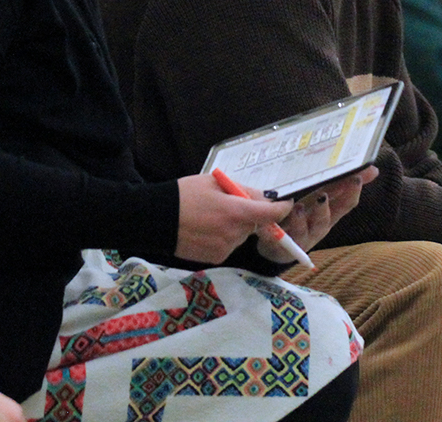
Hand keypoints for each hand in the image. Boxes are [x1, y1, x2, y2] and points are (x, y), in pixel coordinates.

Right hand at [176, 174, 292, 263]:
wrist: (155, 220)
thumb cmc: (184, 195)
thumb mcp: (213, 183)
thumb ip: (242, 190)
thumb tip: (264, 198)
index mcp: (234, 212)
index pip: (270, 214)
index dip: (281, 209)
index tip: (285, 204)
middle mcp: (233, 233)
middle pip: (255, 224)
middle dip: (250, 214)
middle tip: (232, 203)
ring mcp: (225, 248)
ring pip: (242, 235)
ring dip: (237, 226)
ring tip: (212, 217)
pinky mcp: (216, 258)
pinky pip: (230, 245)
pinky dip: (225, 236)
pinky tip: (206, 229)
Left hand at [270, 168, 377, 256]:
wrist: (278, 246)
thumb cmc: (302, 216)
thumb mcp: (321, 198)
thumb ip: (341, 184)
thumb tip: (372, 169)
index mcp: (329, 214)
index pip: (345, 202)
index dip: (352, 191)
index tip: (356, 177)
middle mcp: (318, 227)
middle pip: (326, 218)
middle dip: (326, 207)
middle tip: (324, 193)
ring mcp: (301, 237)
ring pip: (302, 230)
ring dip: (301, 219)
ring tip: (298, 207)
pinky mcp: (282, 245)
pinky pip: (282, 238)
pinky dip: (280, 228)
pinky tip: (278, 218)